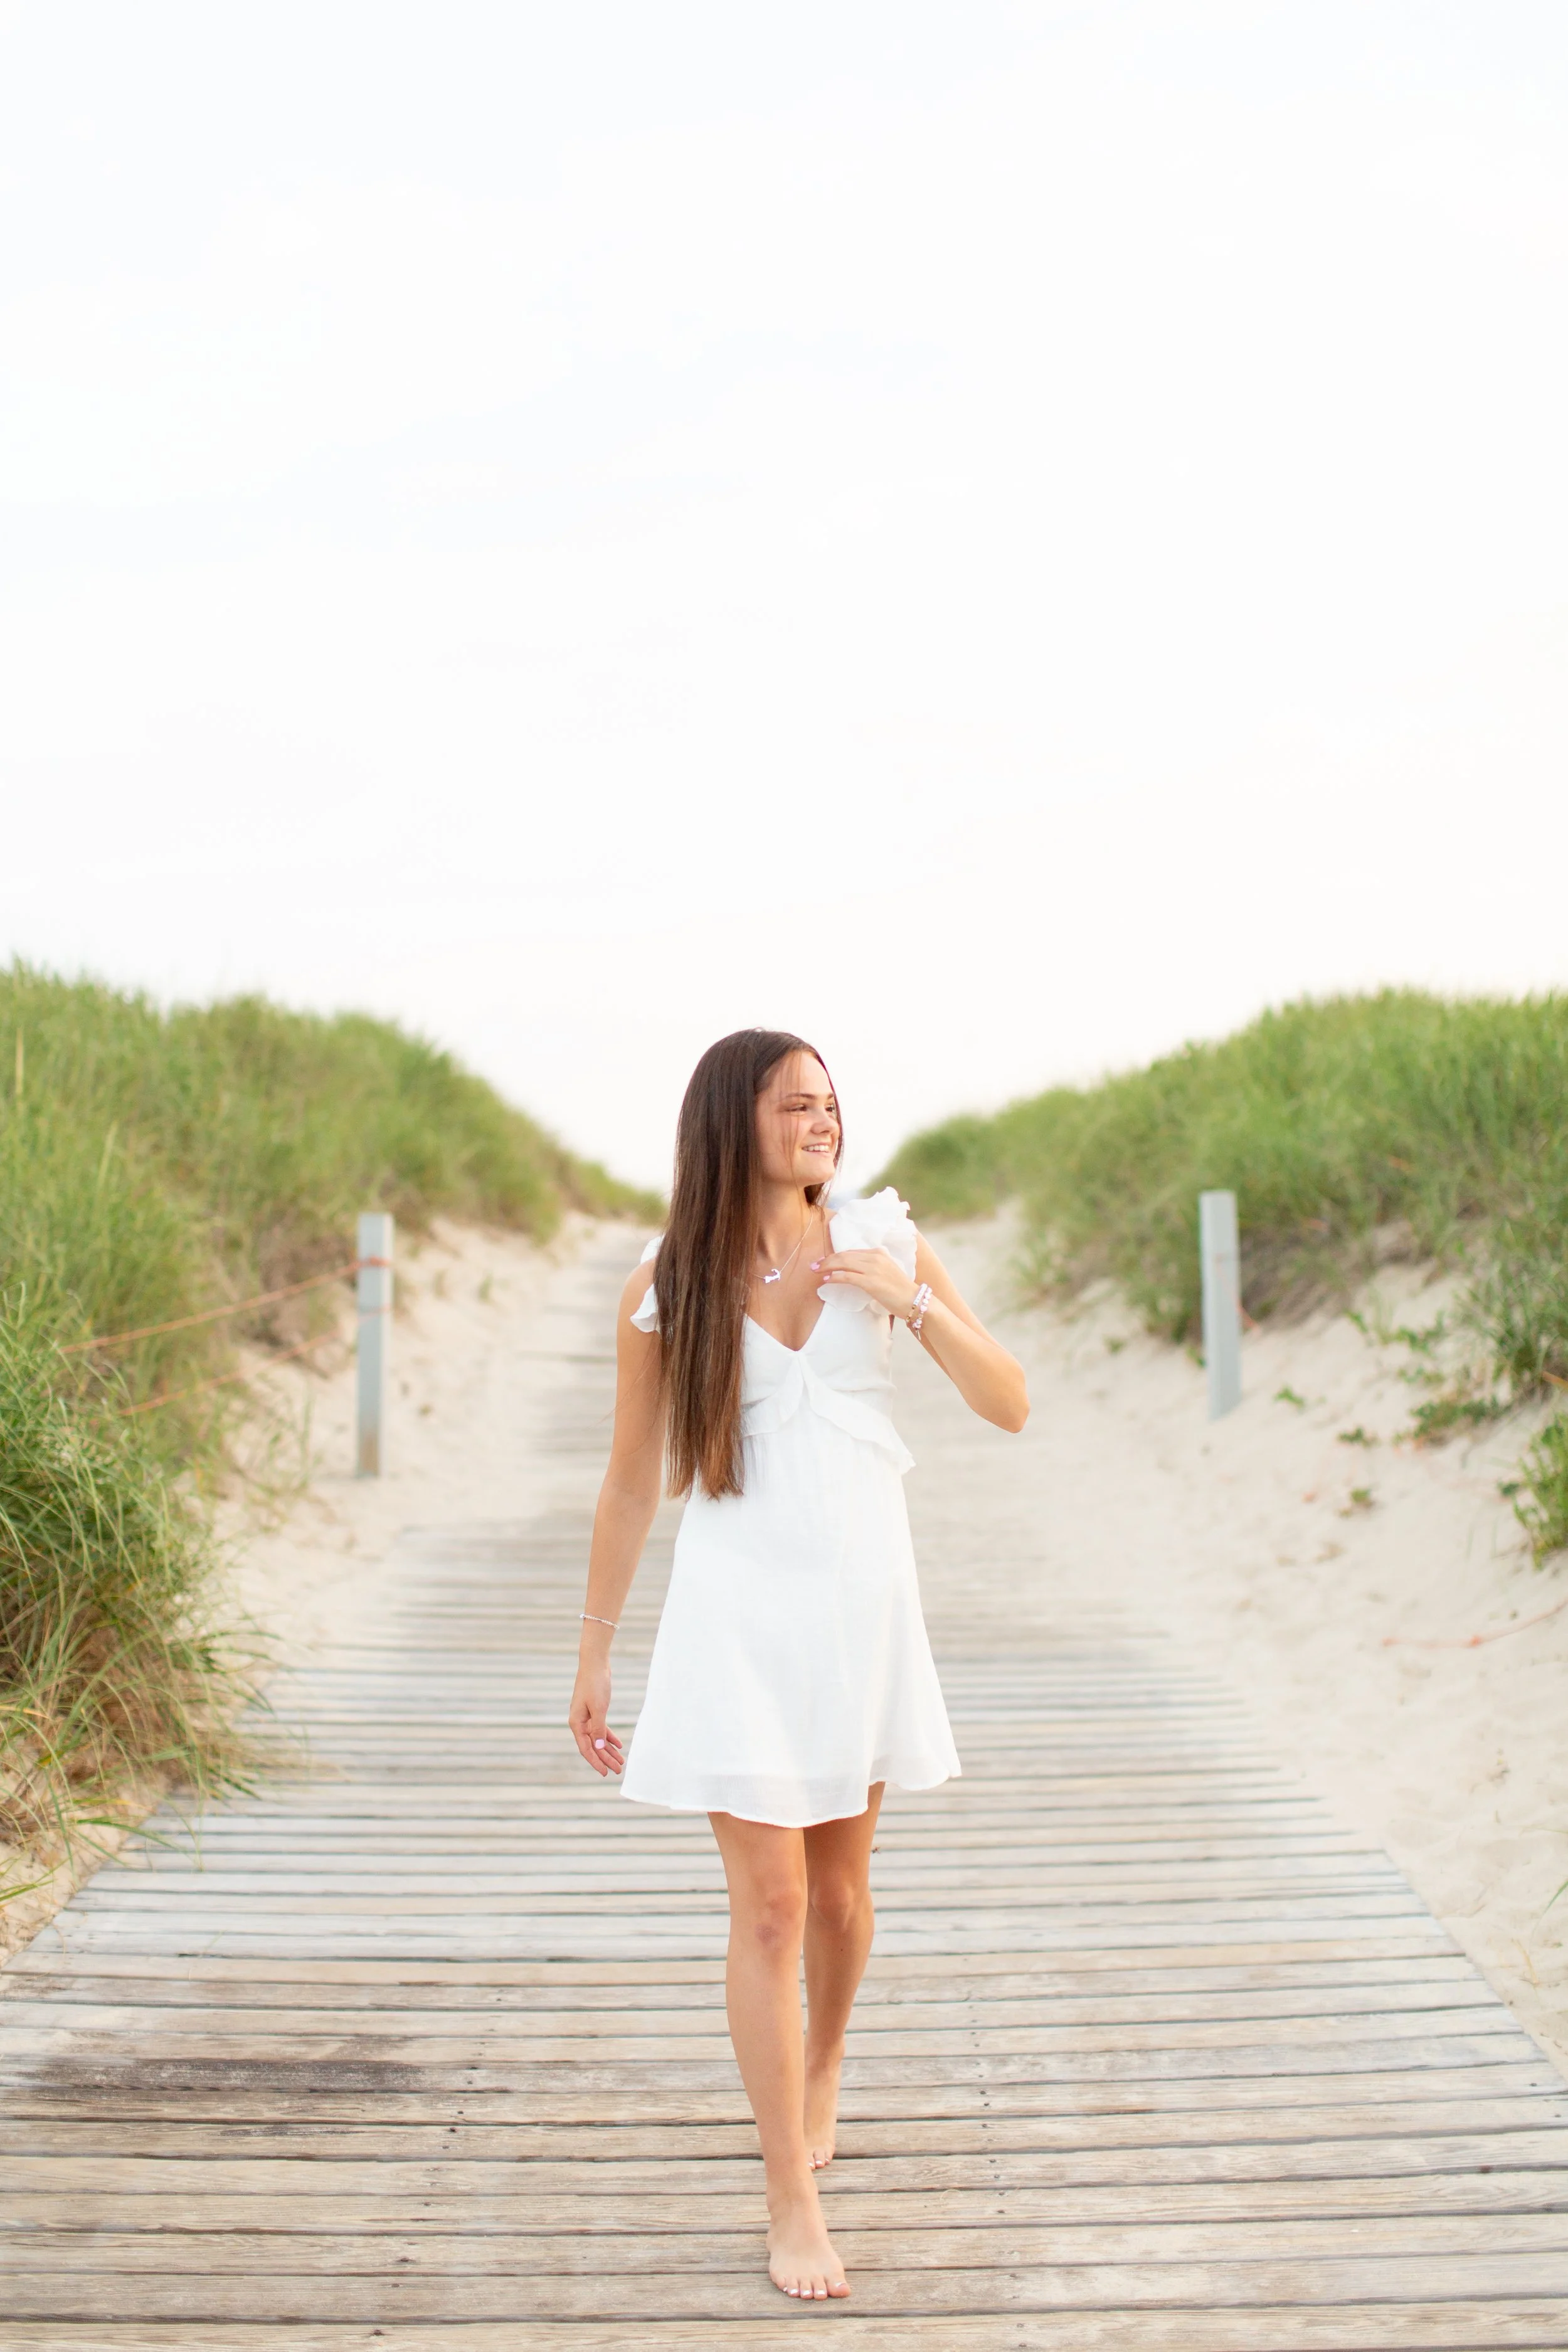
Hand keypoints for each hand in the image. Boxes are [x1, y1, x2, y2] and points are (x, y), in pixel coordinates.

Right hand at [568, 1662, 624, 1776]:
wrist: (595, 1664)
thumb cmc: (595, 1684)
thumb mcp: (599, 1708)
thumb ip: (598, 1729)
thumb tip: (599, 1748)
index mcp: (576, 1723)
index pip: (586, 1748)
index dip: (596, 1762)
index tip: (605, 1773)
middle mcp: (579, 1722)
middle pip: (593, 1746)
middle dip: (605, 1759)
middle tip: (618, 1770)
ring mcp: (586, 1717)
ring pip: (598, 1738)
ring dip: (609, 1750)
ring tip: (620, 1762)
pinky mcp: (594, 1711)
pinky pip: (601, 1729)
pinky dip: (609, 1737)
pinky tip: (618, 1745)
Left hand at [812, 1246, 915, 1317]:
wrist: (914, 1300)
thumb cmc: (900, 1291)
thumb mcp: (886, 1272)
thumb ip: (872, 1268)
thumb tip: (854, 1273)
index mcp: (879, 1253)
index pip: (851, 1252)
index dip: (835, 1256)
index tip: (824, 1261)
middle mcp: (875, 1257)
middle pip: (844, 1255)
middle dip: (827, 1260)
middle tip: (814, 1265)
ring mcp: (873, 1269)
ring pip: (843, 1263)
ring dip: (826, 1267)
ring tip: (816, 1271)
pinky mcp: (870, 1282)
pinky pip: (847, 1277)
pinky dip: (834, 1277)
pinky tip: (826, 1280)